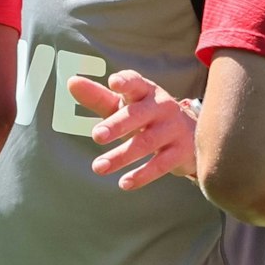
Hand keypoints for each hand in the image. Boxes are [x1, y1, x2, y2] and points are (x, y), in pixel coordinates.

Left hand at [72, 69, 198, 190]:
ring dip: (121, 156)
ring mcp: (173, 128)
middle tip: (96, 135)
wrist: (192, 133)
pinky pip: (161, 164)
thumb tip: (72, 82)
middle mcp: (162, 106)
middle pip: (139, 114)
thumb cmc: (147, 115)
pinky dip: (142, 174)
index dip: (126, 82)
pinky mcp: (181, 151)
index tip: (113, 83)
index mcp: (145, 91)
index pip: (135, 82)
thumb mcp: (124, 105)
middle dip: (117, 124)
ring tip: (99, 167)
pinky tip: (124, 182)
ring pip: (147, 142)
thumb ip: (98, 96)